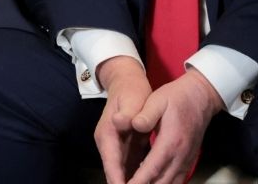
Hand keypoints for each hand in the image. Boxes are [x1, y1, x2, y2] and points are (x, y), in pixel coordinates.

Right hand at [95, 56, 151, 183]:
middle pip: (115, 173)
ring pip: (123, 173)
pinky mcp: (127, 149)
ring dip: (132, 183)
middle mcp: (109, 145)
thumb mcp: (130, 100)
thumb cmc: (130, 92)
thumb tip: (120, 121)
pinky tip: (150, 182)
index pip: (111, 164)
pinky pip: (132, 169)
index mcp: (107, 135)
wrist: (127, 84)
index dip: (118, 180)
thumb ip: (126, 113)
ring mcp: (117, 148)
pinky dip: (139, 178)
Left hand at [126, 69, 223, 183]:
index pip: (153, 168)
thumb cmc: (177, 98)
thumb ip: (146, 114)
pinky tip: (152, 183)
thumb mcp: (158, 100)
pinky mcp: (189, 161)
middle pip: (162, 181)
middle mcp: (181, 155)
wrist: (201, 97)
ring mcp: (187, 160)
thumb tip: (134, 124)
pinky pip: (177, 180)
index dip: (139, 181)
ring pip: (170, 183)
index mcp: (171, 142)